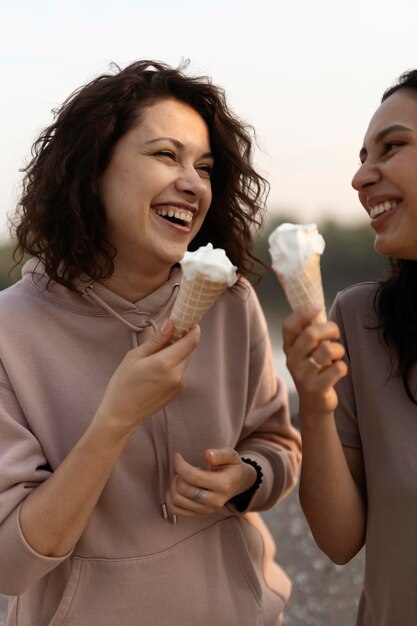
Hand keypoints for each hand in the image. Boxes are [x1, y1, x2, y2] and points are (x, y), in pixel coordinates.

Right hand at [95, 320, 199, 435]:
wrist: (122, 415)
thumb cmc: (123, 384)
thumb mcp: (134, 357)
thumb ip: (156, 340)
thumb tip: (170, 323)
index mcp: (166, 363)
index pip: (192, 341)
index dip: (193, 328)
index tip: (187, 320)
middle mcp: (177, 374)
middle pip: (189, 349)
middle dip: (182, 339)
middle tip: (168, 333)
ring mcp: (179, 384)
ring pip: (185, 360)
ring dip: (177, 352)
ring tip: (157, 353)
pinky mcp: (178, 391)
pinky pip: (181, 371)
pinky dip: (174, 364)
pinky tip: (157, 368)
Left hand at [168, 448, 256, 516]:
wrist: (239, 483)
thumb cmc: (233, 466)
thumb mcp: (231, 455)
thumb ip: (219, 454)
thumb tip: (207, 455)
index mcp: (223, 485)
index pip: (194, 477)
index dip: (180, 465)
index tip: (176, 456)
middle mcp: (215, 501)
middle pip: (184, 489)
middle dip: (178, 474)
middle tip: (183, 466)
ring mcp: (207, 510)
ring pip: (177, 500)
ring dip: (174, 485)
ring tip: (182, 477)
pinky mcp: (199, 514)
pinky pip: (176, 510)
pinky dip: (170, 498)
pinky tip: (178, 487)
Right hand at [282, 305, 347, 416]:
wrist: (314, 404)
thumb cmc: (315, 371)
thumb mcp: (307, 352)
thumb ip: (309, 334)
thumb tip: (317, 308)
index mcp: (289, 348)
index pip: (289, 326)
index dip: (302, 313)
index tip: (317, 308)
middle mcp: (292, 360)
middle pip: (311, 334)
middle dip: (330, 329)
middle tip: (336, 334)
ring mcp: (303, 375)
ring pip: (327, 350)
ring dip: (339, 350)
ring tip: (337, 356)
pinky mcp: (316, 388)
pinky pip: (338, 368)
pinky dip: (343, 367)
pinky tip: (338, 371)